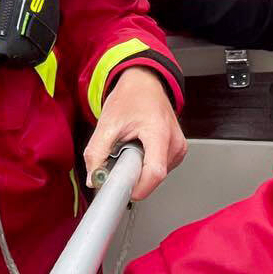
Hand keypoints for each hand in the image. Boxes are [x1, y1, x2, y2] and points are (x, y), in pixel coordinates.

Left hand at [85, 67, 185, 200]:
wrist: (145, 83)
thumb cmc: (131, 97)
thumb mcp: (107, 123)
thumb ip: (96, 153)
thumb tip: (94, 179)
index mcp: (159, 132)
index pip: (154, 174)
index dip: (136, 188)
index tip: (120, 190)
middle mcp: (174, 142)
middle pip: (154, 178)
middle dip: (133, 176)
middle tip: (119, 158)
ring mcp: (178, 148)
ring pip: (156, 176)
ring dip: (139, 169)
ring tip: (131, 147)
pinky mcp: (177, 152)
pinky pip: (159, 169)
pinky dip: (145, 164)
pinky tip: (140, 148)